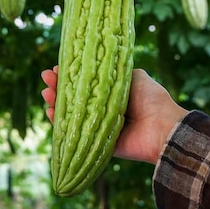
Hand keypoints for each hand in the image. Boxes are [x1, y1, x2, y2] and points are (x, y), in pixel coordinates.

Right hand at [41, 66, 187, 164]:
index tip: (57, 66)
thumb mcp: (134, 76)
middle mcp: (103, 110)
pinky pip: (75, 135)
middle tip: (46, 77)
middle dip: (58, 87)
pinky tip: (51, 112)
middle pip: (74, 98)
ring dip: (56, 103)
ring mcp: (98, 127)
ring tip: (46, 93)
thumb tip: (98, 63)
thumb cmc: (152, 99)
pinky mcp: (96, 145)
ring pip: (71, 115)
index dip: (71, 75)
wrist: (163, 128)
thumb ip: (116, 70)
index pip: (85, 83)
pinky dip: (61, 126)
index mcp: (112, 94)